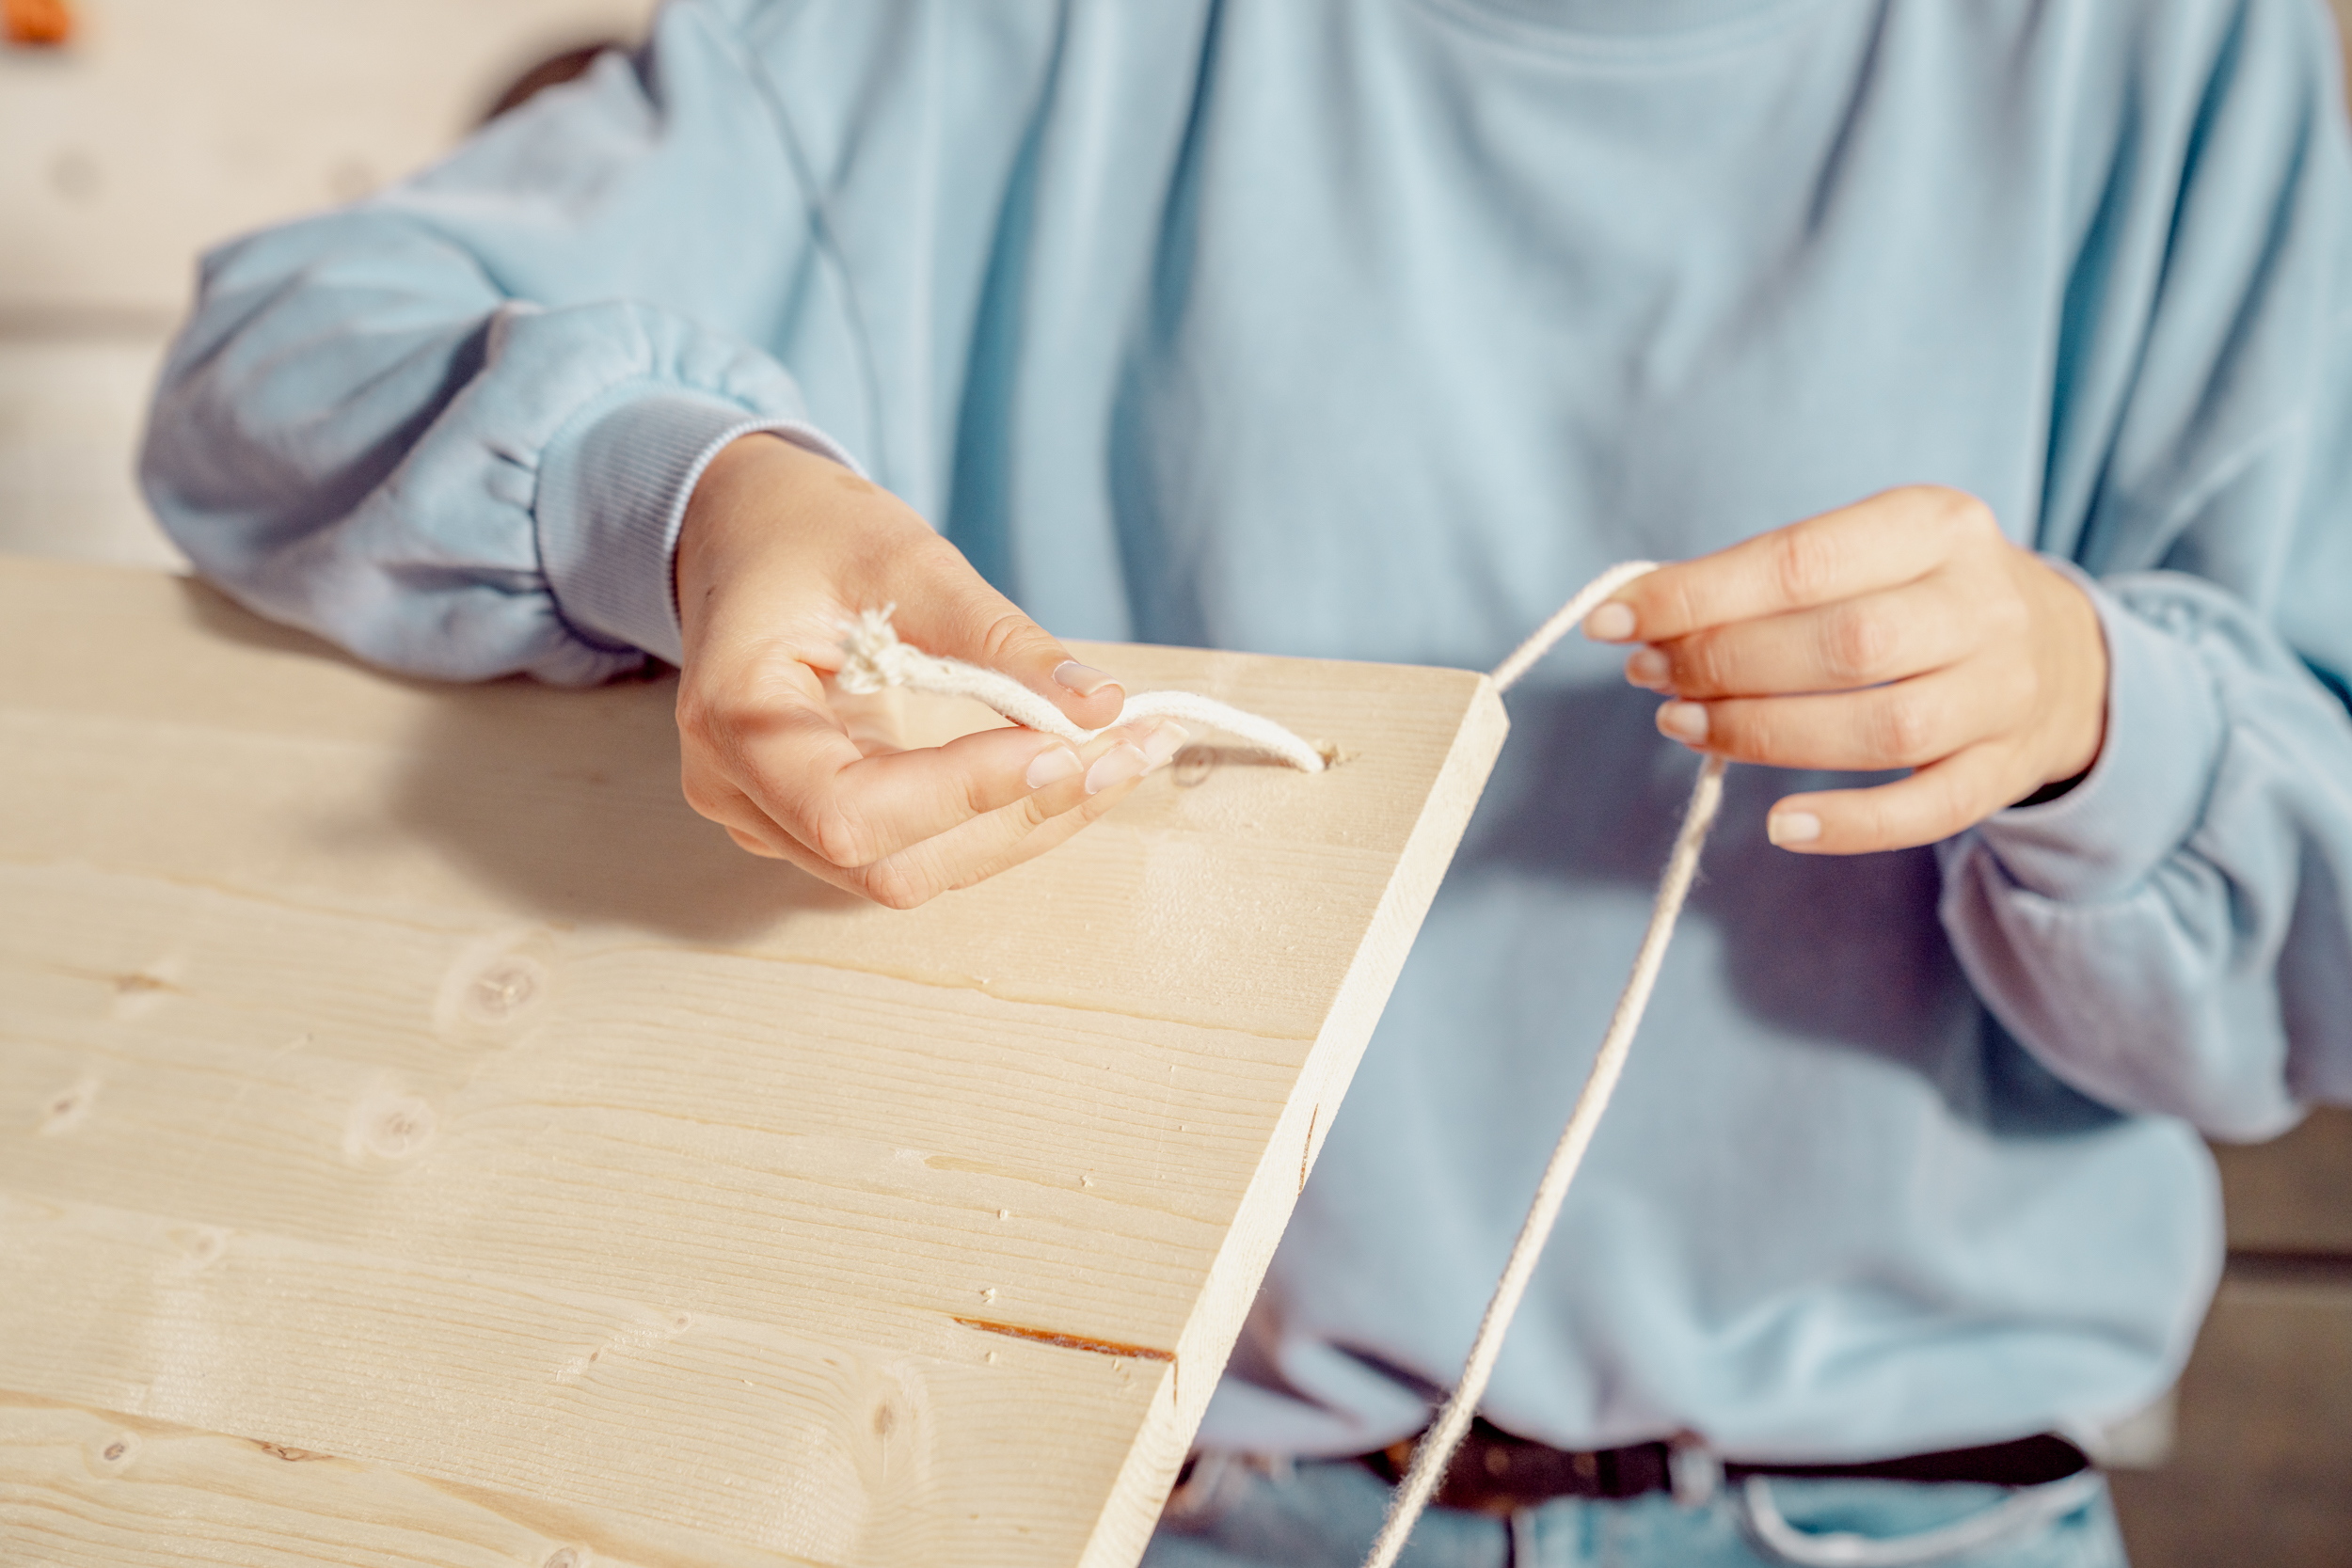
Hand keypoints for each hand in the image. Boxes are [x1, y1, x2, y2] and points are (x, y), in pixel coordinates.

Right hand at [673, 434, 1183, 905]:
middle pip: (889, 863)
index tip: (1067, 741)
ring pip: (913, 869)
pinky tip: (1076, 765)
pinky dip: (1002, 814)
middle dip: (1019, 815)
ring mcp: (773, 817)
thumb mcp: (904, 557)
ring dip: (1028, 823)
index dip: (964, 792)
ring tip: (1126, 754)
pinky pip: (919, 845)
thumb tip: (1100, 705)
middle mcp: (738, 789)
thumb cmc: (809, 530)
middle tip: (1129, 749)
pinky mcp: (818, 822)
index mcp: (733, 715)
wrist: (745, 531)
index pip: (849, 810)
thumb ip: (996, 638)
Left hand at [1584, 486, 2107, 854]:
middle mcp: (1982, 605)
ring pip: (1878, 728)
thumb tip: (1644, 615)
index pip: (1803, 561)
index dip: (1697, 595)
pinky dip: (1848, 824)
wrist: (2065, 655)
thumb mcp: (1869, 550)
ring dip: (1763, 734)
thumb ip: (1771, 577)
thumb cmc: (1921, 596)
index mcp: (1937, 526)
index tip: (1615, 619)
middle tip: (1652, 675)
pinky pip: (1925, 811)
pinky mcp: (2004, 771)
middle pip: (1842, 645)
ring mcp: (2001, 693)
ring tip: (1683, 724)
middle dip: (1724, 664)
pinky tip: (1779, 824)